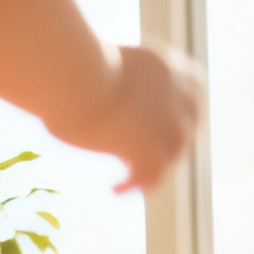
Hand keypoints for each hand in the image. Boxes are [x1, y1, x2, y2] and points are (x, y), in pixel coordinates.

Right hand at [46, 43, 201, 192]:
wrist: (69, 76)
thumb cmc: (62, 65)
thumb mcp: (96, 64)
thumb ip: (104, 78)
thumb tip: (78, 89)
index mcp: (161, 64)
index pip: (191, 88)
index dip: (184, 110)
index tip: (168, 124)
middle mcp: (171, 90)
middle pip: (188, 123)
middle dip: (173, 143)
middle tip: (148, 158)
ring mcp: (164, 118)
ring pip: (174, 151)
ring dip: (154, 167)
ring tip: (127, 181)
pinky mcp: (147, 144)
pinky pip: (152, 174)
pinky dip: (135, 184)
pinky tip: (114, 189)